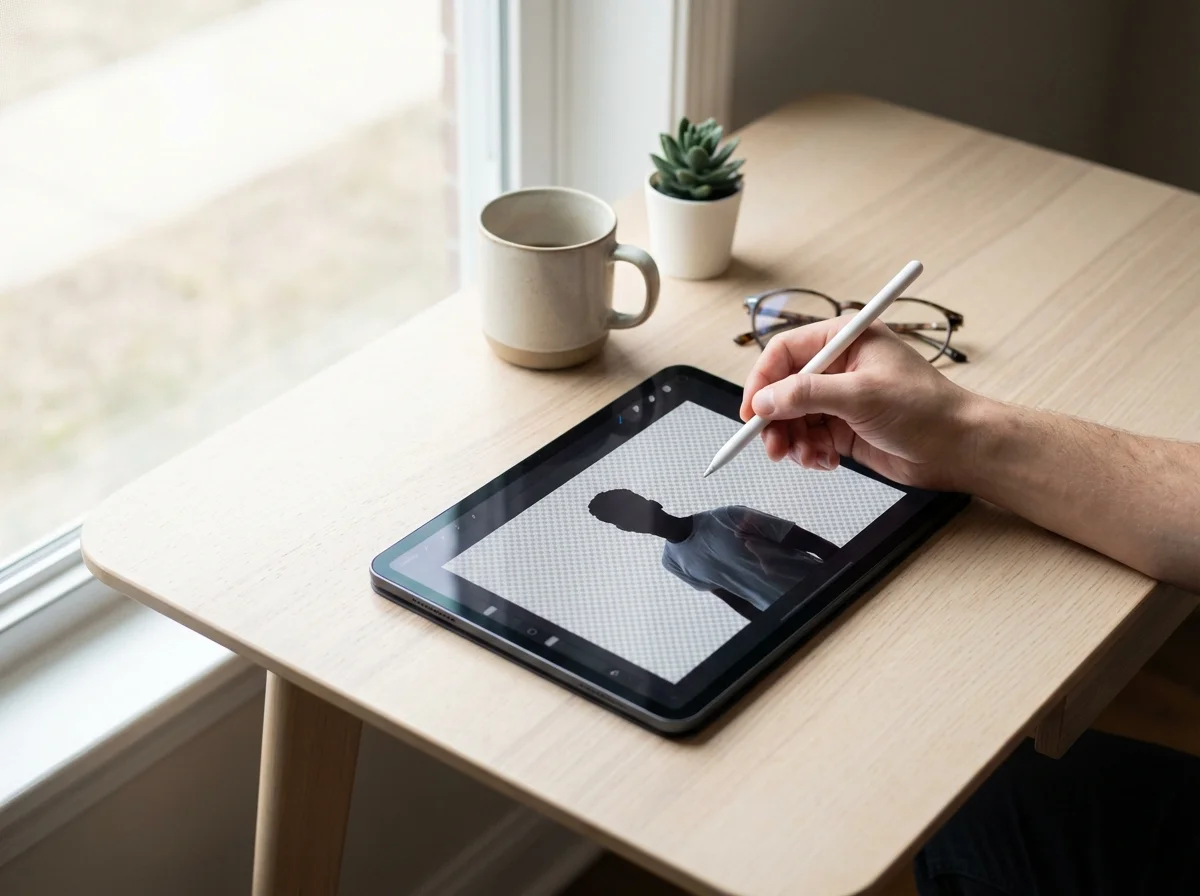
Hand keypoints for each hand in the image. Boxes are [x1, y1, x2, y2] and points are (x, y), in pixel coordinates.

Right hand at [739, 317, 984, 490]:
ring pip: (792, 418)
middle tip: (773, 448)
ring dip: (793, 441)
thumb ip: (807, 395)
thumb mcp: (861, 395)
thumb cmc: (925, 409)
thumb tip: (764, 401)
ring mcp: (840, 398)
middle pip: (783, 388)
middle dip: (775, 420)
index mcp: (844, 340)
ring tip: (808, 458)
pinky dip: (810, 453)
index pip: (784, 352)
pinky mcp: (843, 428)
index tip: (751, 411)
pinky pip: (809, 439)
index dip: (762, 381)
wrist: (959, 448)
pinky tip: (827, 462)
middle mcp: (838, 366)